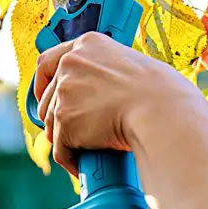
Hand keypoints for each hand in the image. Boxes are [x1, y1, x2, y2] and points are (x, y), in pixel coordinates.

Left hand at [33, 32, 207, 174]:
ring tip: (85, 148)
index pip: (49, 61)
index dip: (44, 82)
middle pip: (47, 96)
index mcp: (88, 45)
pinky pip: (61, 148)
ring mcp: (65, 92)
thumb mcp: (133, 68)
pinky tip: (84, 163)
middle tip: (72, 130)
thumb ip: (110, 74)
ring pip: (53, 123)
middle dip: (56, 115)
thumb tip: (106, 96)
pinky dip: (72, 159)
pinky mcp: (65, 121)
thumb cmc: (162, 94)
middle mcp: (71, 64)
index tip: (47, 94)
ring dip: (66, 138)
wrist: (163, 111)